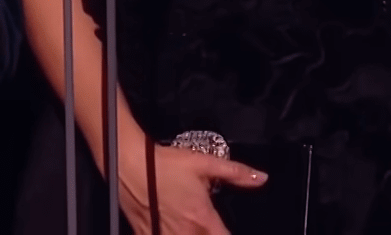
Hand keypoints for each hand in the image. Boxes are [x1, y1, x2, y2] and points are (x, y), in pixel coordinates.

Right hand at [117, 143, 266, 234]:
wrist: (129, 164)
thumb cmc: (165, 163)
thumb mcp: (205, 163)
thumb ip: (235, 173)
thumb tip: (262, 178)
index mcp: (203, 220)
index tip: (226, 231)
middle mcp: (186, 234)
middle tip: (208, 227)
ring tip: (189, 227)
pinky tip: (171, 228)